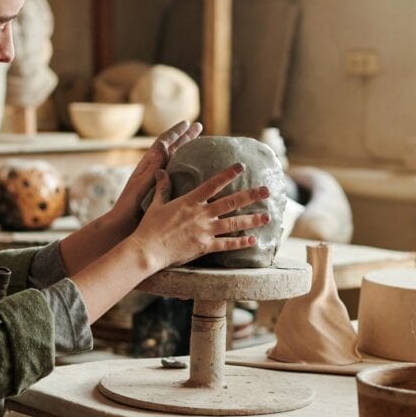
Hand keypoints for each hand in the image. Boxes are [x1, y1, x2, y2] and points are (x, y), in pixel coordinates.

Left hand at [104, 120, 202, 239]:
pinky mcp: (161, 191)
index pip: (163, 143)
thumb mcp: (141, 184)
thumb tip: (163, 145)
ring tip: (199, 143)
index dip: (175, 132)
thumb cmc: (129, 206)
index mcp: (147, 166)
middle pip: (172, 148)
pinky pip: (176, 175)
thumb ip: (152, 167)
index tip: (187, 123)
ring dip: (187, 151)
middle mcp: (153, 170)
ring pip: (175, 160)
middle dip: (185, 137)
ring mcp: (157, 180)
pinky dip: (187, 168)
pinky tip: (196, 170)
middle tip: (199, 127)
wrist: (123, 224)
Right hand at [133, 162, 270, 272]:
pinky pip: (226, 245)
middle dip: (251, 195)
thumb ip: (162, 188)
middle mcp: (201, 214)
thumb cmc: (149, 227)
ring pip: (234, 223)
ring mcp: (204, 231)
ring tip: (267, 217)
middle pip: (232, 202)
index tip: (241, 167)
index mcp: (190, 201)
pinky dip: (240, 243)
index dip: (228, 174)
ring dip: (252, 219)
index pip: (213, 184)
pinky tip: (252, 241)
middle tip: (267, 191)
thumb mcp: (156, 204)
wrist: (148, 250)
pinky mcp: (204, 246)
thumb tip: (161, 172)